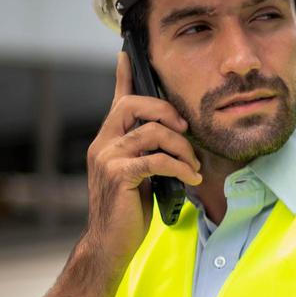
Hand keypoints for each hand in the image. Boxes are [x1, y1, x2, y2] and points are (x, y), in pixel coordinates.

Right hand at [84, 52, 202, 272]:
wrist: (110, 243)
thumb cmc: (128, 209)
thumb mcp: (140, 173)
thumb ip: (148, 151)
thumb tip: (174, 134)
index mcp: (108, 139)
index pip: (117, 100)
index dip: (124, 76)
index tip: (127, 53)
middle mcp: (103, 143)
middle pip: (137, 105)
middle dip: (169, 113)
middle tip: (186, 131)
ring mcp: (108, 158)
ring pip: (154, 132)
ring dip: (182, 148)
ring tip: (193, 166)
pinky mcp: (119, 175)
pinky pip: (157, 159)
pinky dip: (180, 167)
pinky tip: (191, 178)